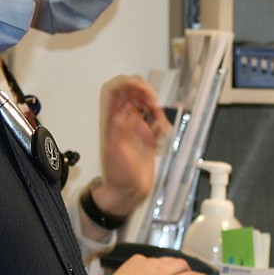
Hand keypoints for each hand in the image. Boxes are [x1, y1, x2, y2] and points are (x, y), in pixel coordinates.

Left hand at [92, 75, 170, 217]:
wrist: (128, 192)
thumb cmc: (117, 176)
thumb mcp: (112, 152)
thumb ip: (115, 130)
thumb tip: (119, 111)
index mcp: (110, 119)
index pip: (113, 89)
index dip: (125, 82)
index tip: (139, 88)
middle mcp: (122, 119)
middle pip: (131, 90)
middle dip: (145, 91)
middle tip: (152, 103)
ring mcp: (135, 126)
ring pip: (146, 102)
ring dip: (156, 107)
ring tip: (158, 121)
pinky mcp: (147, 135)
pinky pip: (156, 119)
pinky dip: (162, 121)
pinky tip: (162, 132)